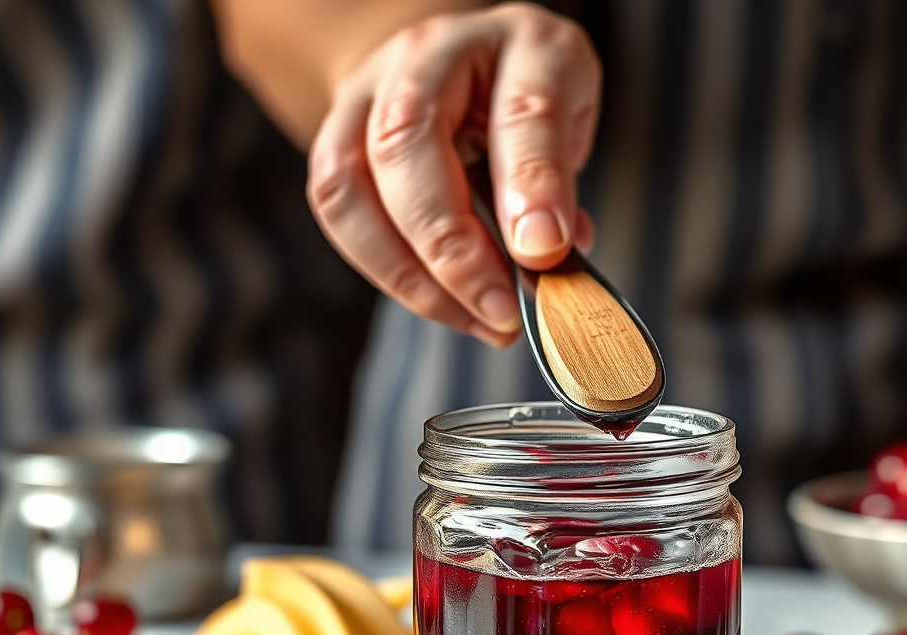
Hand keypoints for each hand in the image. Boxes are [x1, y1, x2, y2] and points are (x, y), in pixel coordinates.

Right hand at [307, 2, 599, 346]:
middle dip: (452, 246)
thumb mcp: (572, 133)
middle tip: (498, 311)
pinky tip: (437, 303)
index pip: (521, 110)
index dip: (531, 186)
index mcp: (520, 44)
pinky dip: (388, 272)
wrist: (458, 71)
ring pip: (351, 183)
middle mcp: (434, 53)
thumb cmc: (522, 104)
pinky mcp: (334, 138)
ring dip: (409, 273)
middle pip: (407, 140)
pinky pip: (337, 213)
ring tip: (470, 319)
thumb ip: (560, 192)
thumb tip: (547, 261)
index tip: (543, 252)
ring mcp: (371, 91)